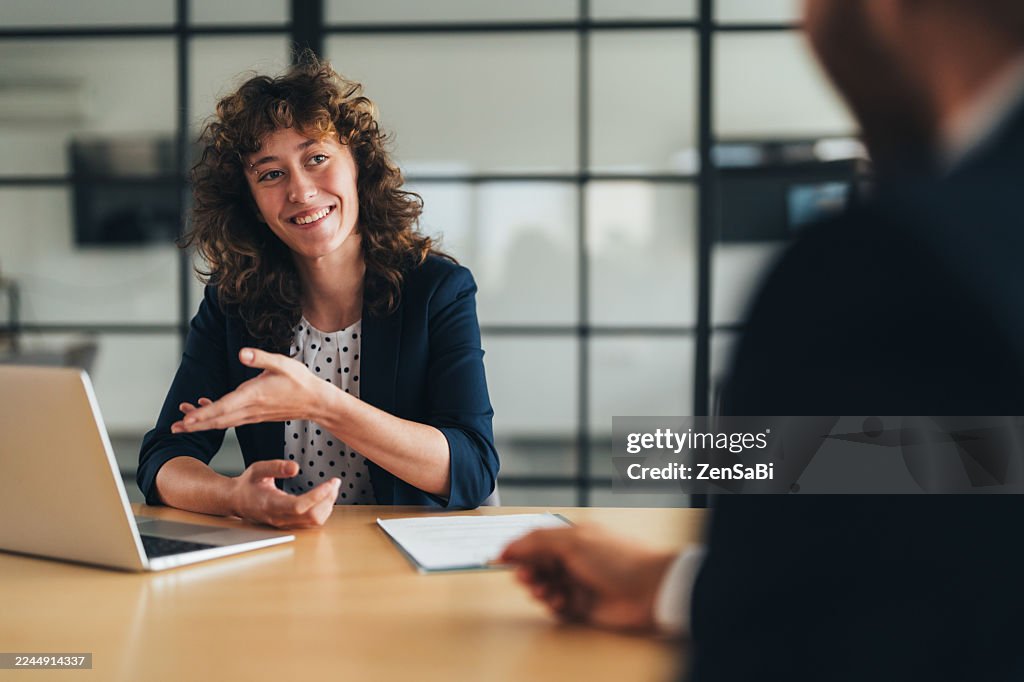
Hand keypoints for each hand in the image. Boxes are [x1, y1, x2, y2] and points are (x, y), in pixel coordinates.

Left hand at [171, 348, 326, 432]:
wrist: (315, 402)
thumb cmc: (300, 380)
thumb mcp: (283, 363)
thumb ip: (261, 358)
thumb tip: (241, 354)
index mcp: (254, 395)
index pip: (224, 407)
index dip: (203, 414)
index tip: (186, 420)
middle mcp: (250, 408)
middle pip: (218, 419)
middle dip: (194, 424)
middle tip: (173, 428)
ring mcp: (252, 415)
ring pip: (222, 422)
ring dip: (201, 423)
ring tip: (181, 423)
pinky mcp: (254, 416)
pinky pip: (230, 420)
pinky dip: (215, 418)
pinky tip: (204, 409)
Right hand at [230, 459, 339, 528]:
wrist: (237, 501)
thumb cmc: (247, 485)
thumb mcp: (257, 469)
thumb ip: (276, 467)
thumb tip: (295, 467)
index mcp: (271, 504)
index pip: (299, 506)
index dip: (318, 496)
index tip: (330, 483)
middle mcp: (279, 517)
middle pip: (312, 516)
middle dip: (328, 499)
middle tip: (335, 483)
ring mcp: (285, 523)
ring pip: (314, 521)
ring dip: (328, 505)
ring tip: (332, 488)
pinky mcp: (290, 524)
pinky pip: (312, 522)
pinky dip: (323, 510)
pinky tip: (324, 497)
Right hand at [499, 525, 675, 631]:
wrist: (650, 588)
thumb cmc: (616, 558)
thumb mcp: (572, 541)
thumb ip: (536, 542)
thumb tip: (508, 546)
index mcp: (572, 536)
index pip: (536, 540)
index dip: (518, 549)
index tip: (499, 558)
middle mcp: (573, 558)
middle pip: (537, 565)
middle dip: (527, 570)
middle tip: (526, 577)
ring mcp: (578, 582)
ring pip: (544, 586)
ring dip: (539, 588)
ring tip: (545, 591)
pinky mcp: (582, 606)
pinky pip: (556, 606)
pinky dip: (553, 604)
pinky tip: (559, 602)